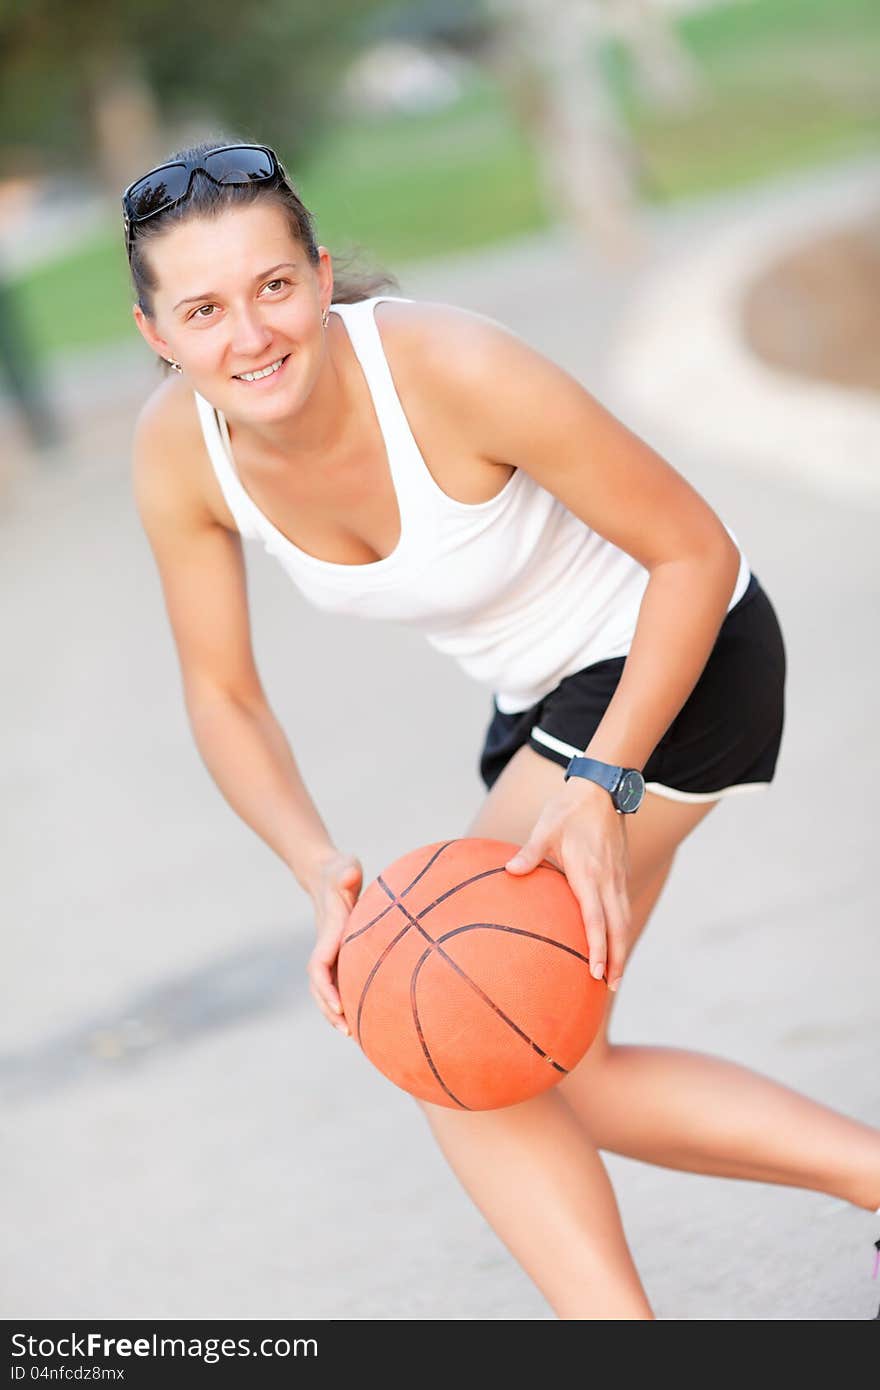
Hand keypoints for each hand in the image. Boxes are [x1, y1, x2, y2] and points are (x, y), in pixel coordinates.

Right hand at [306, 850, 362, 1035]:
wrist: (328, 874)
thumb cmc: (340, 872)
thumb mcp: (344, 867)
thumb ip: (346, 873)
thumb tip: (348, 876)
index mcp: (328, 933)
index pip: (320, 966)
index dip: (326, 988)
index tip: (339, 1006)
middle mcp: (326, 947)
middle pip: (320, 986)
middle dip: (329, 1009)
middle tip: (347, 1030)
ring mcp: (331, 953)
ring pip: (328, 988)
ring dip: (336, 1011)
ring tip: (353, 1033)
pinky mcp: (339, 954)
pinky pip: (339, 982)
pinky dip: (346, 1000)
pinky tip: (365, 1015)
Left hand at [504, 779, 630, 991]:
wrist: (601, 789)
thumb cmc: (568, 810)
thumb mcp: (545, 829)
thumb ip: (530, 852)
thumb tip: (509, 870)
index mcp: (589, 873)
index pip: (596, 919)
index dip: (597, 948)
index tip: (596, 972)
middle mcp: (608, 880)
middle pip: (618, 928)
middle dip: (616, 960)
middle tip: (610, 988)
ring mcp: (617, 877)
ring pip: (624, 920)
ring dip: (622, 949)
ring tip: (615, 976)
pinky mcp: (620, 873)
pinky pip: (623, 908)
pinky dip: (621, 931)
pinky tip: (615, 944)